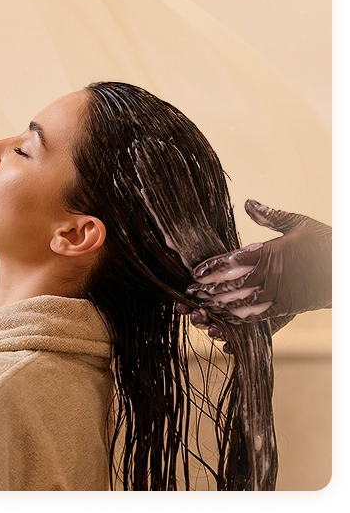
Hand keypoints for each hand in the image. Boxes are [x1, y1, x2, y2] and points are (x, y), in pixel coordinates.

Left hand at [176, 199, 331, 350]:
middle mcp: (271, 275)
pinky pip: (258, 317)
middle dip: (209, 290)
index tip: (194, 272)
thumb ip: (270, 216)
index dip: (211, 267)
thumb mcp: (297, 223)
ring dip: (219, 307)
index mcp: (270, 252)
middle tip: (189, 294)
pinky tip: (226, 321)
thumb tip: (248, 203)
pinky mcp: (286, 308)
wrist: (344, 269)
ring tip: (201, 309)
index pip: (233, 260)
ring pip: (241, 304)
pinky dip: (240, 320)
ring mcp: (278, 294)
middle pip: (232, 284)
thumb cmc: (322, 242)